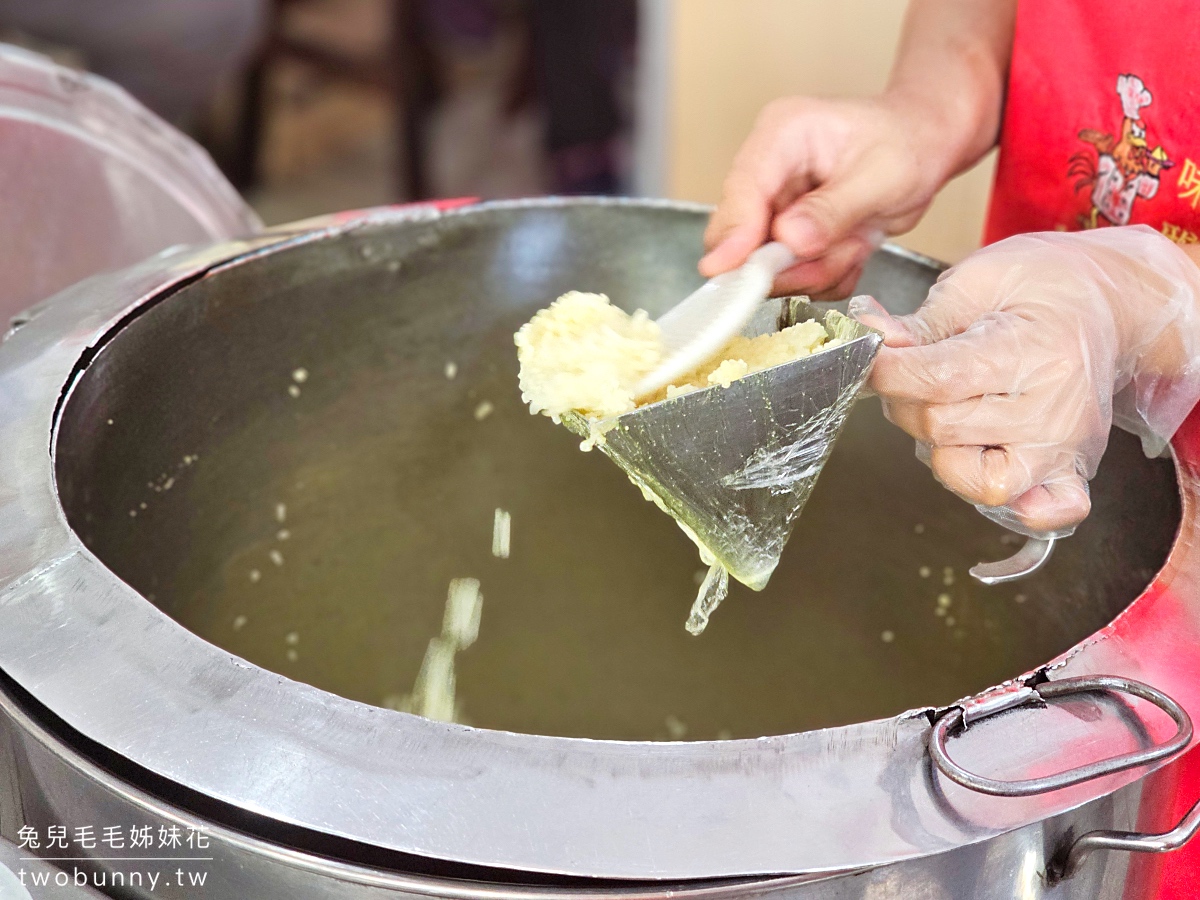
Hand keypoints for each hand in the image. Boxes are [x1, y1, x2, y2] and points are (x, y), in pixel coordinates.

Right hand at [699, 95, 952, 299]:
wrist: (923, 149)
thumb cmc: (909, 143)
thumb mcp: (882, 175)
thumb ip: (833, 210)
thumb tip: (788, 239)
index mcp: (781, 134)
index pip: (742, 189)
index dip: (733, 234)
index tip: (727, 270)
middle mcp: (768, 171)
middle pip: (742, 235)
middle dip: (787, 263)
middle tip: (836, 256)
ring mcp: (774, 207)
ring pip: (769, 266)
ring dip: (817, 269)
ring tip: (859, 241)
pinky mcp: (785, 236)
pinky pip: (793, 277)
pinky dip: (826, 274)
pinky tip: (854, 247)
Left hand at [851, 227, 1199, 535]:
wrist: (1108, 301)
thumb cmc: (1042, 287)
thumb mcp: (978, 281)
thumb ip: (922, 321)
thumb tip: (872, 337)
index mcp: (1033, 350)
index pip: (939, 378)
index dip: (888, 371)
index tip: (868, 357)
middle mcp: (1054, 407)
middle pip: (941, 427)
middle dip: (906, 400)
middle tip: (916, 372)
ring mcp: (1065, 446)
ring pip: (970, 475)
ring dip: (940, 446)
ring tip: (952, 408)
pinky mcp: (1073, 470)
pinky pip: (1048, 512)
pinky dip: (1022, 506)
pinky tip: (997, 467)